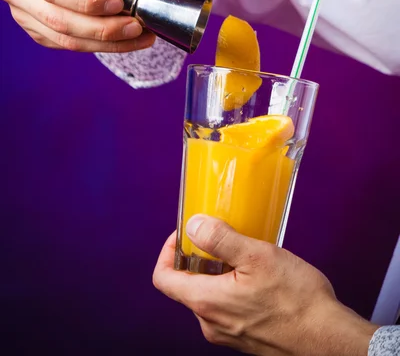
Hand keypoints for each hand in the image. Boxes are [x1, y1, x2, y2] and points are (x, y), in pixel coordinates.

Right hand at [0, 0, 173, 51]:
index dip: (85, 0)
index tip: (119, 3)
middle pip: (58, 19)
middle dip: (103, 28)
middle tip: (139, 26)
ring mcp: (22, 13)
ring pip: (65, 39)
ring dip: (107, 42)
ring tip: (141, 36)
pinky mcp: (37, 31)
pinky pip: (69, 45)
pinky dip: (101, 46)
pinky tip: (127, 40)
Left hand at [153, 216, 376, 355]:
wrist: (329, 340)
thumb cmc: (297, 300)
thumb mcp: (257, 256)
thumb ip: (220, 239)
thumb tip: (193, 225)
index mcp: (206, 302)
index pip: (163, 278)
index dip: (167, 251)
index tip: (184, 234)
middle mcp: (210, 323)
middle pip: (187, 285)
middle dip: (199, 258)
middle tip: (223, 238)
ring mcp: (227, 333)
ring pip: (209, 295)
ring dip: (219, 272)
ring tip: (246, 255)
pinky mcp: (244, 337)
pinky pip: (227, 307)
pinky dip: (234, 287)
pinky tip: (259, 277)